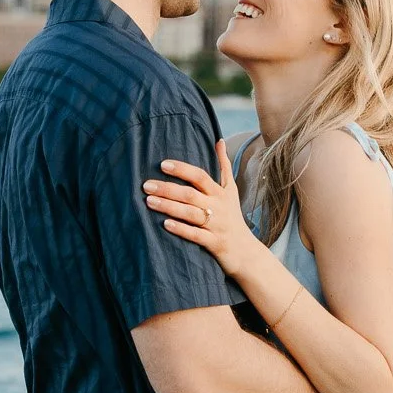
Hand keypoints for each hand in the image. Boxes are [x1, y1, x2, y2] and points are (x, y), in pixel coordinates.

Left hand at [143, 141, 258, 278]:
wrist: (246, 251)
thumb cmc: (233, 217)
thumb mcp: (231, 190)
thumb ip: (224, 165)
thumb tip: (219, 141)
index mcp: (219, 193)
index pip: (200, 176)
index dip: (182, 169)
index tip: (163, 164)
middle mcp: (218, 207)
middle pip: (191, 194)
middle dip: (168, 189)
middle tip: (146, 185)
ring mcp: (216, 225)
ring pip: (190, 214)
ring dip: (169, 207)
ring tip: (149, 201)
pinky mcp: (214, 243)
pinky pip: (196, 235)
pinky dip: (181, 229)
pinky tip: (165, 224)